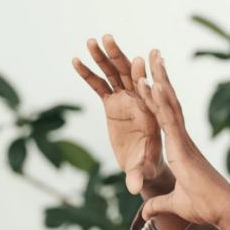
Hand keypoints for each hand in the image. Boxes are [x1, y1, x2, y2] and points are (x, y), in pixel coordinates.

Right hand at [72, 35, 165, 195]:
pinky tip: (76, 59)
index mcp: (152, 112)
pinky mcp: (112, 103)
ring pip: (114, 74)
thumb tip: (134, 189)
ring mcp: (125, 100)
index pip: (149, 93)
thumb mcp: (144, 170)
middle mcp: (139, 101)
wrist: (144, 164)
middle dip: (120, 57)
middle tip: (109, 39)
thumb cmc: (148, 166)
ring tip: (91, 40)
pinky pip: (99, 85)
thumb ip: (139, 174)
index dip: (143, 79)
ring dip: (103, 57)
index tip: (139, 63)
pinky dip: (88, 73)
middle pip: (130, 75)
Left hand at [135, 50, 229, 227]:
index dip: (159, 98)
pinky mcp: (183, 148)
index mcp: (181, 149)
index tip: (152, 79)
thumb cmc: (206, 208)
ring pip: (169, 105)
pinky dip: (161, 102)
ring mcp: (183, 142)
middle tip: (153, 56)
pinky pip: (169, 121)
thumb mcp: (175, 205)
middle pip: (169, 103)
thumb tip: (147, 213)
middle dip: (160, 78)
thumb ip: (159, 205)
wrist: (224, 211)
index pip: (167, 118)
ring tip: (151, 59)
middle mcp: (183, 140)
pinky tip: (153, 84)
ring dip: (159, 81)